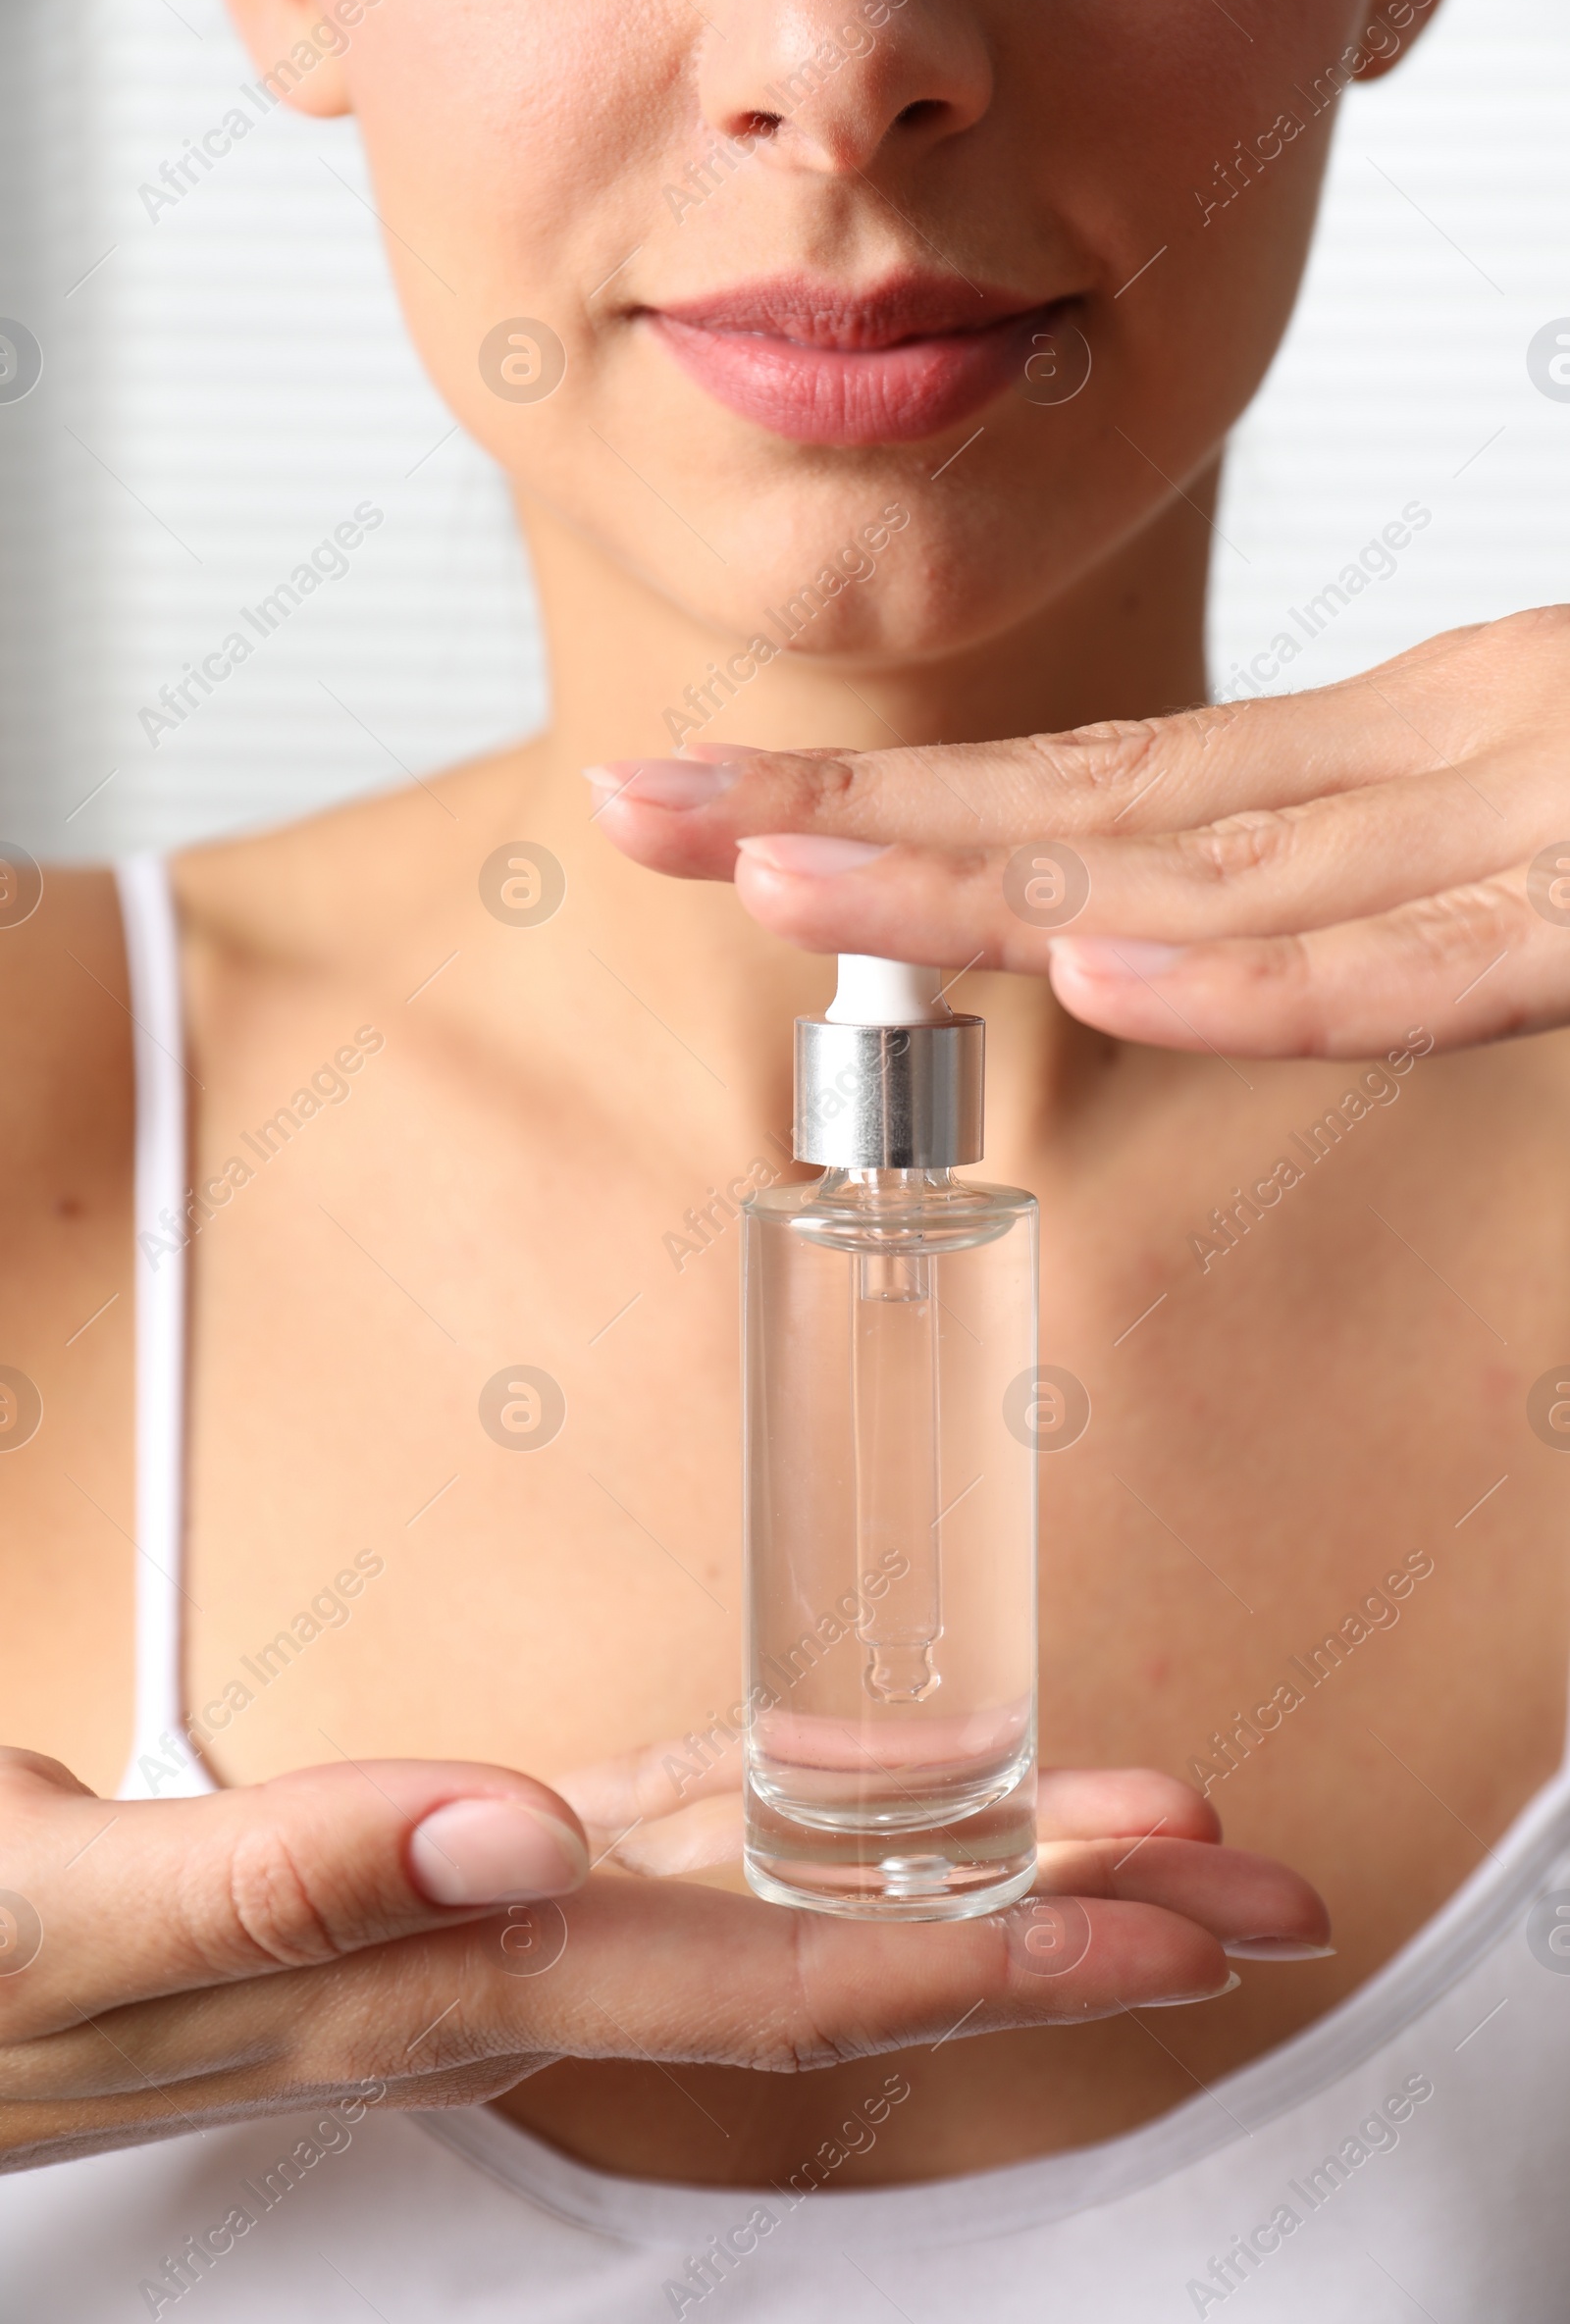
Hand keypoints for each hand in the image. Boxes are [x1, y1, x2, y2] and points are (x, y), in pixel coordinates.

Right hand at [0, 1744, 1325, 2168]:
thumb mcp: (87, 1925)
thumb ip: (287, 1873)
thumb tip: (506, 1829)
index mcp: (445, 1981)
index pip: (760, 1981)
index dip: (971, 1953)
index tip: (1146, 1929)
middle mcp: (506, 1958)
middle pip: (832, 1943)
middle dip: (1050, 1918)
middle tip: (1240, 1882)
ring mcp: (496, 1914)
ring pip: (781, 1881)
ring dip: (970, 1853)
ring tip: (1132, 1819)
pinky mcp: (461, 1863)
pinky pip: (679, 1827)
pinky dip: (807, 1792)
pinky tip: (888, 1765)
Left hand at [587, 609, 1569, 1059]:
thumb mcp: (1540, 845)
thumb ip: (1390, 895)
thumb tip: (1212, 939)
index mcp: (1405, 755)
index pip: (1106, 788)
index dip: (902, 811)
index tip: (724, 821)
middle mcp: (1433, 767)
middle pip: (1097, 806)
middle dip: (852, 818)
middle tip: (638, 808)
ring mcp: (1520, 829)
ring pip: (1204, 875)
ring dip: (973, 880)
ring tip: (764, 878)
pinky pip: (1423, 969)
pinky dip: (1257, 981)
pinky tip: (1090, 972)